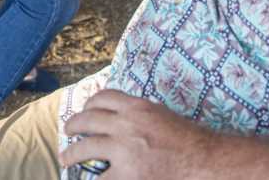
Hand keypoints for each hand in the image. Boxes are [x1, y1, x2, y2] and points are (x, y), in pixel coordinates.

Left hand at [61, 90, 212, 179]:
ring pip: (85, 147)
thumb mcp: (162, 116)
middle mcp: (126, 123)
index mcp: (137, 106)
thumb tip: (123, 120)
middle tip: (68, 131)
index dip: (90, 102)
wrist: (203, 162)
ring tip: (65, 158)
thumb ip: (141, 116)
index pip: (104, 97)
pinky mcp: (124, 176)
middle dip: (74, 125)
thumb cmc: (189, 140)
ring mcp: (123, 150)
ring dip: (71, 153)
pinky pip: (98, 178)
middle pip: (88, 119)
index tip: (86, 109)